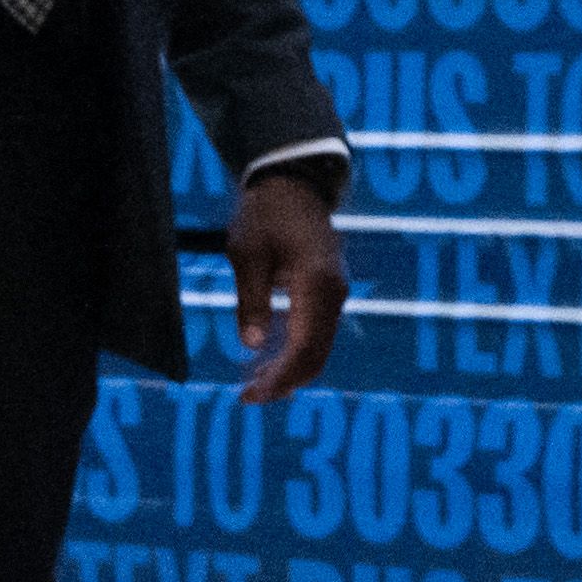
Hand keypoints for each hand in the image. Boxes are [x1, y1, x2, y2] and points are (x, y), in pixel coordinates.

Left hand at [229, 170, 350, 405]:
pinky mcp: (328, 291)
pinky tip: (265, 358)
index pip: (303, 348)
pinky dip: (294, 351)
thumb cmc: (265, 215)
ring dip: (288, 369)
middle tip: (247, 397)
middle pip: (316, 355)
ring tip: (251, 383)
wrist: (293, 184)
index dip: (279, 378)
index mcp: (316, 283)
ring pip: (318, 346)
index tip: (249, 397)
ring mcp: (335, 292)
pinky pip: (317, 331)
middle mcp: (334, 293)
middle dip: (284, 382)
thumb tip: (254, 344)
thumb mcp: (247, 254)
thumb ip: (252, 300)